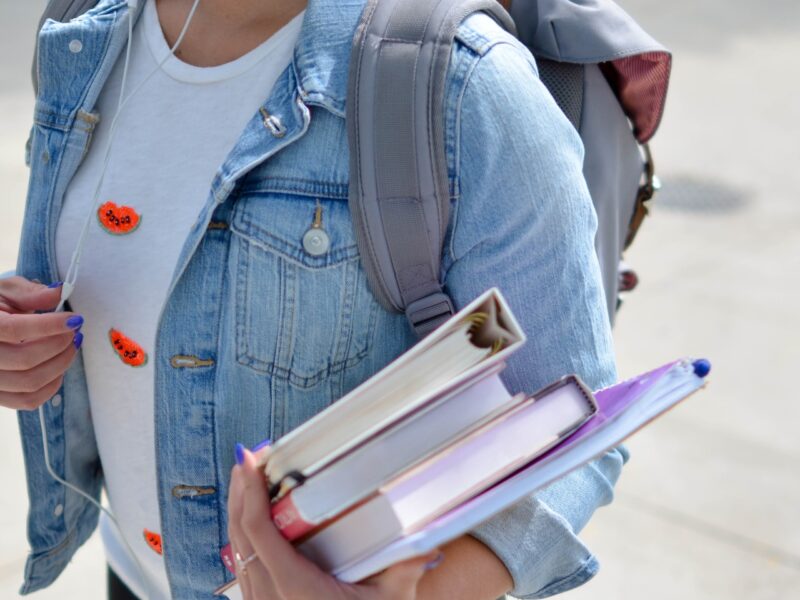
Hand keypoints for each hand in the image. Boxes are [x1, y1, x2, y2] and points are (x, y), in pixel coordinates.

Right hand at [0, 277, 82, 409]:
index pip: (14, 329)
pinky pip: (28, 401)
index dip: (49, 325)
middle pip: (26, 360)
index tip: (74, 319)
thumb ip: (29, 292)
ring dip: (60, 364)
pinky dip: (51, 386)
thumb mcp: (5, 291)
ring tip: (71, 346)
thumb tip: (60, 291)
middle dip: (60, 345)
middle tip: (75, 332)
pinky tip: (58, 367)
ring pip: (30, 382)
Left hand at [227, 447, 440, 599]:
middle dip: (240, 492)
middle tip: (248, 459)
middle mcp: (269, 599)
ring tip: (248, 480)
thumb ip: (404, 569)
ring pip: (238, 550)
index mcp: (295, 590)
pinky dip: (246, 536)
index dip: (250, 493)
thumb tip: (428, 540)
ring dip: (240, 512)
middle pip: (240, 535)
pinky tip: (254, 522)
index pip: (259, 531)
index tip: (250, 461)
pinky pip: (245, 566)